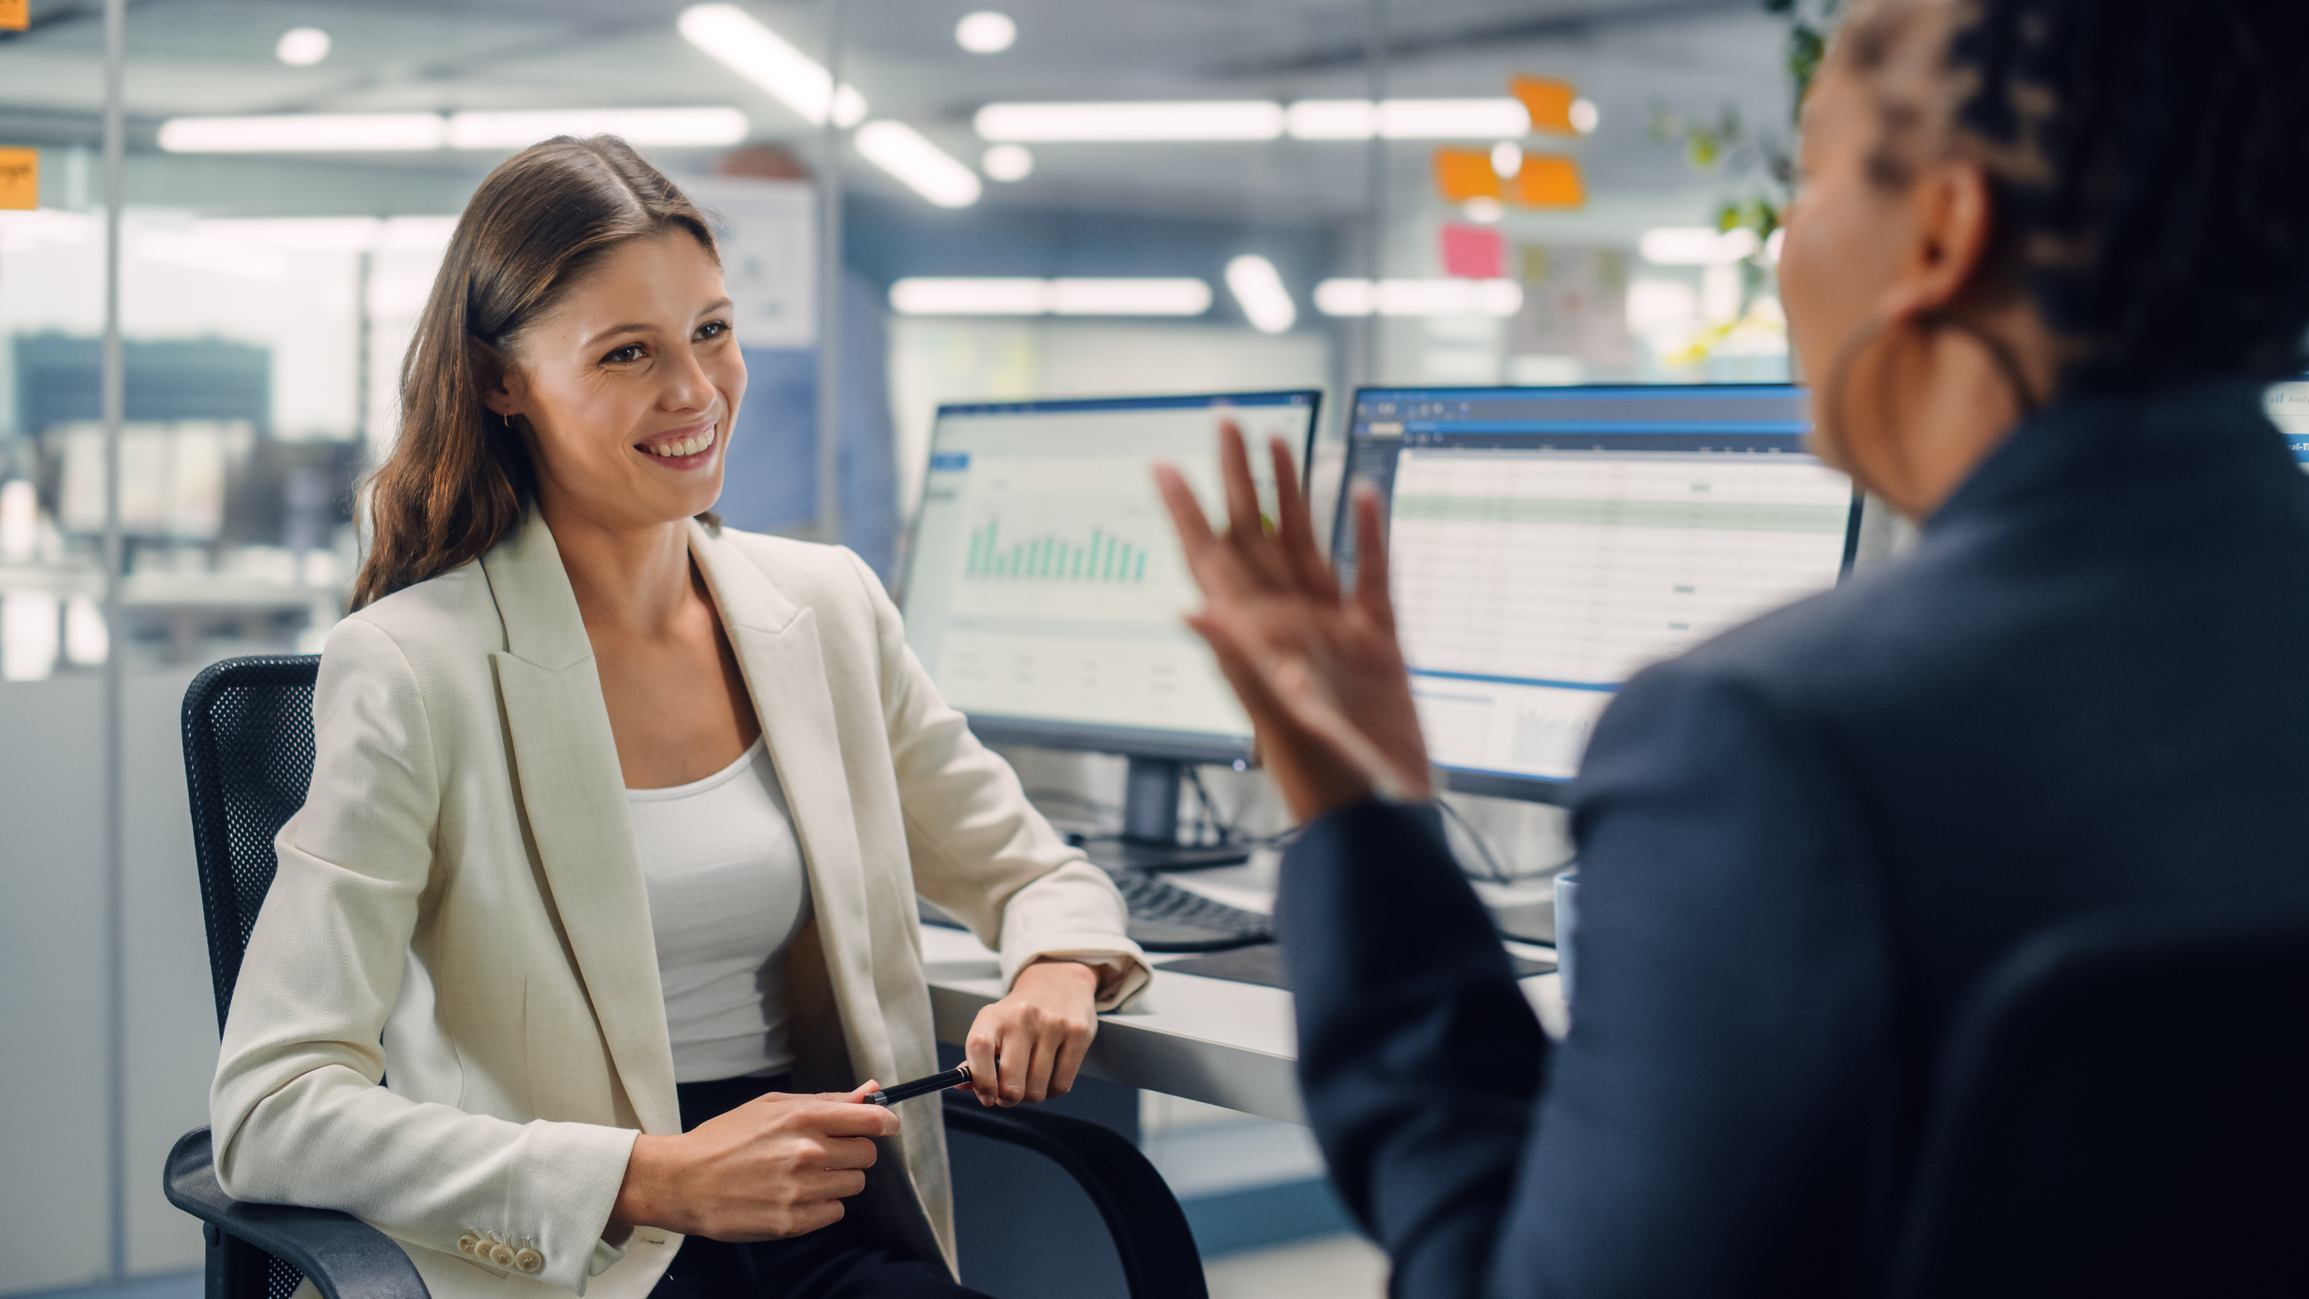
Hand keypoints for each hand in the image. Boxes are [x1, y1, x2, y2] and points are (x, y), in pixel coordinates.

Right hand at [611, 1084, 898, 1241]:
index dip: (884, 1124)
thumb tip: (872, 1092)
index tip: (884, 1127)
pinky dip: (822, 1206)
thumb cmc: (726, 1138)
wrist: (682, 1181)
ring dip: (837, 1180)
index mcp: (803, 1118)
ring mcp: (799, 1190)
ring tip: (804, 1175)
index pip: (871, 1122)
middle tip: (825, 1153)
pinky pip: (834, 1213)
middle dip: (852, 1153)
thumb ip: (827, 1100)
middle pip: (866, 1156)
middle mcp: (806, 1153)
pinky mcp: (790, 1222)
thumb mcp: (773, 1106)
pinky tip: (795, 1196)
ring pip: (853, 1186)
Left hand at [963, 959, 1099, 1106]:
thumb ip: (977, 1057)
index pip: (979, 1049)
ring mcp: (1053, 1025)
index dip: (982, 1081)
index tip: (987, 1097)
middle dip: (1009, 1098)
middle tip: (1010, 1093)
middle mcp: (1023, 1017)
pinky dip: (1052, 1090)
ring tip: (1031, 1079)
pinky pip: (1061, 1085)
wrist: (1059, 982)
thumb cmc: (1020, 1014)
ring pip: (1037, 1090)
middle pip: (1012, 1084)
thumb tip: (961, 1086)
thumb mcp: (993, 1024)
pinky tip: (1049, 1076)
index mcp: (994, 1016)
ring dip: (1032, 1095)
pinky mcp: (1078, 1034)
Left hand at [1153, 423, 1431, 821]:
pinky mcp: (1378, 646)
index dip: (1187, 513)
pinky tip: (1361, 496)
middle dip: (1238, 480)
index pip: (1212, 562)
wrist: (1381, 819)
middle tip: (1225, 422)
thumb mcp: (1277, 720)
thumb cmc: (1322, 780)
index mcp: (1255, 641)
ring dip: (1292, 495)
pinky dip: (1366, 535)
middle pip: (1256, 538)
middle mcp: (1288, 629)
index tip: (1165, 466)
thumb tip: (1191, 609)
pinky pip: (1370, 576)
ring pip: (1305, 546)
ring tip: (1281, 441)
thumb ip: (1238, 661)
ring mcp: (1332, 635)